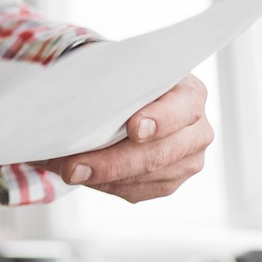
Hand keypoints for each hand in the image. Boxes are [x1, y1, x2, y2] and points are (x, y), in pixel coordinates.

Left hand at [35, 74, 212, 202]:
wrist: (127, 95)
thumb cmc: (123, 80)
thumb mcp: (118, 71)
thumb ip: (106, 83)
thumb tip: (64, 105)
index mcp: (190, 93)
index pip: (183, 107)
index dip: (160, 120)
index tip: (133, 129)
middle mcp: (197, 129)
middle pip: (161, 152)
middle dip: (114, 162)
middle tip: (73, 167)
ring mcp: (188, 159)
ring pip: (149, 177)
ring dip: (104, 177)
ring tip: (68, 171)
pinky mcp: (170, 180)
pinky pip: (140, 191)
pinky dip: (108, 185)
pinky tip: (85, 177)